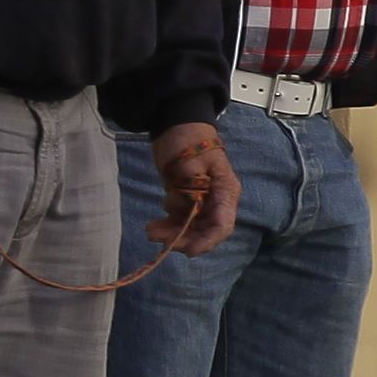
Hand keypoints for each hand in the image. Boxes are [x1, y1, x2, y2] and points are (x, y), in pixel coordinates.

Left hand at [151, 121, 239, 253]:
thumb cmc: (187, 140)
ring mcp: (204, 202)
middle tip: (157, 237)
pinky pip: (182, 221)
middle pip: (206, 231)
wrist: (177, 126)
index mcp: (225, 191)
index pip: (222, 225)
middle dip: (183, 239)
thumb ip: (192, 191)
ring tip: (150, 230)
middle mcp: (218, 201)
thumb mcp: (190, 164)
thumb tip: (191, 212)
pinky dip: (169, 226)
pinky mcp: (189, 200)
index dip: (207, 241)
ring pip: (193, 229)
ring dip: (173, 234)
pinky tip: (155, 224)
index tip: (187, 250)